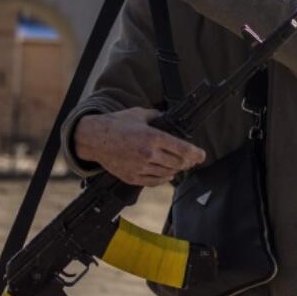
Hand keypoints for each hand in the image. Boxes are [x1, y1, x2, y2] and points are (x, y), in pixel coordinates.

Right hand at [74, 108, 205, 186]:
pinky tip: (166, 174)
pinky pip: (154, 182)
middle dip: (187, 162)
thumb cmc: (117, 124)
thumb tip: (168, 117)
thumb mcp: (139, 113)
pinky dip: (163, 178)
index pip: (181, 149)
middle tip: (191, 160)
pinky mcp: (132, 177)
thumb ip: (157, 116)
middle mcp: (148, 154)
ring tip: (179, 166)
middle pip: (177, 163)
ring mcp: (140, 167)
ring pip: (167, 174)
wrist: (95, 138)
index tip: (202, 155)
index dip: (195, 154)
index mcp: (152, 137)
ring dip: (176, 170)